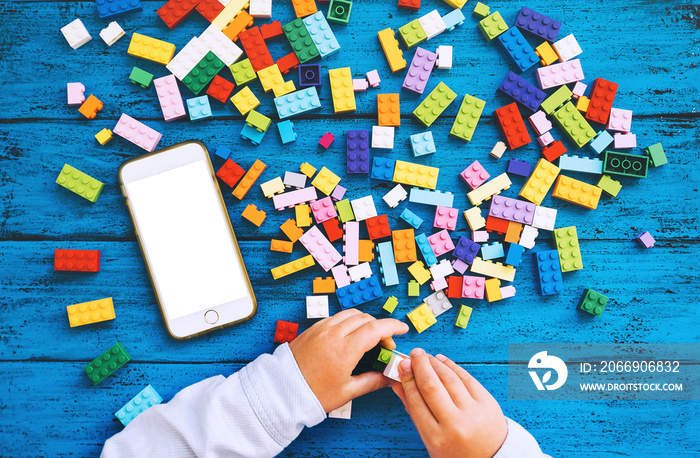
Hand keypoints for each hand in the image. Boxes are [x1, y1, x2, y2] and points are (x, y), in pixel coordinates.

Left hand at [289, 309, 408, 411]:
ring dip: (365, 322)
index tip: (403, 328)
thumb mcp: (346, 391)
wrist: (280, 391)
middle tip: (385, 345)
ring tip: (368, 340)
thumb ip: (371, 381)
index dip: (393, 326)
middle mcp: (334, 334)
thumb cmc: (312, 394)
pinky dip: (349, 322)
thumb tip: (388, 378)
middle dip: (380, 327)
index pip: (376, 328)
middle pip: (366, 319)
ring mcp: (321, 329)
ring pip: (351, 315)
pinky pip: (336, 318)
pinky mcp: (312, 329)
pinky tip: (350, 337)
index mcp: (345, 349)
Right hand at [392, 349, 507, 457]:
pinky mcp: (487, 402)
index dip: (407, 379)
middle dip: (420, 366)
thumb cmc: (456, 452)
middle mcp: (455, 424)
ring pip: (449, 378)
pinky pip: (466, 378)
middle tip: (413, 354)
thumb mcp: (431, 440)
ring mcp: (473, 412)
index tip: (402, 366)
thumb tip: (398, 385)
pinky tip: (442, 361)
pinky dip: (452, 366)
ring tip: (425, 357)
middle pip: (431, 386)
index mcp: (436, 437)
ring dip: (435, 363)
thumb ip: (414, 412)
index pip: (416, 400)